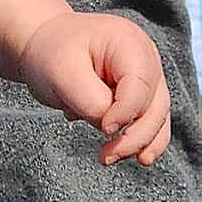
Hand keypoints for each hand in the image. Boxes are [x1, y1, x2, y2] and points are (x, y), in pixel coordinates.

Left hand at [15, 11, 170, 167]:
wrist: (44, 43)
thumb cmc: (52, 52)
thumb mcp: (62, 72)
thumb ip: (90, 100)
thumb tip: (112, 127)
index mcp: (128, 42)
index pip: (140, 85)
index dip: (126, 112)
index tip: (104, 128)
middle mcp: (145, 58)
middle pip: (155, 105)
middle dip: (135, 136)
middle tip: (105, 157)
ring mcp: (146, 77)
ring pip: (157, 117)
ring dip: (140, 143)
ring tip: (110, 159)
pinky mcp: (140, 95)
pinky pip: (151, 121)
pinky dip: (142, 141)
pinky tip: (134, 157)